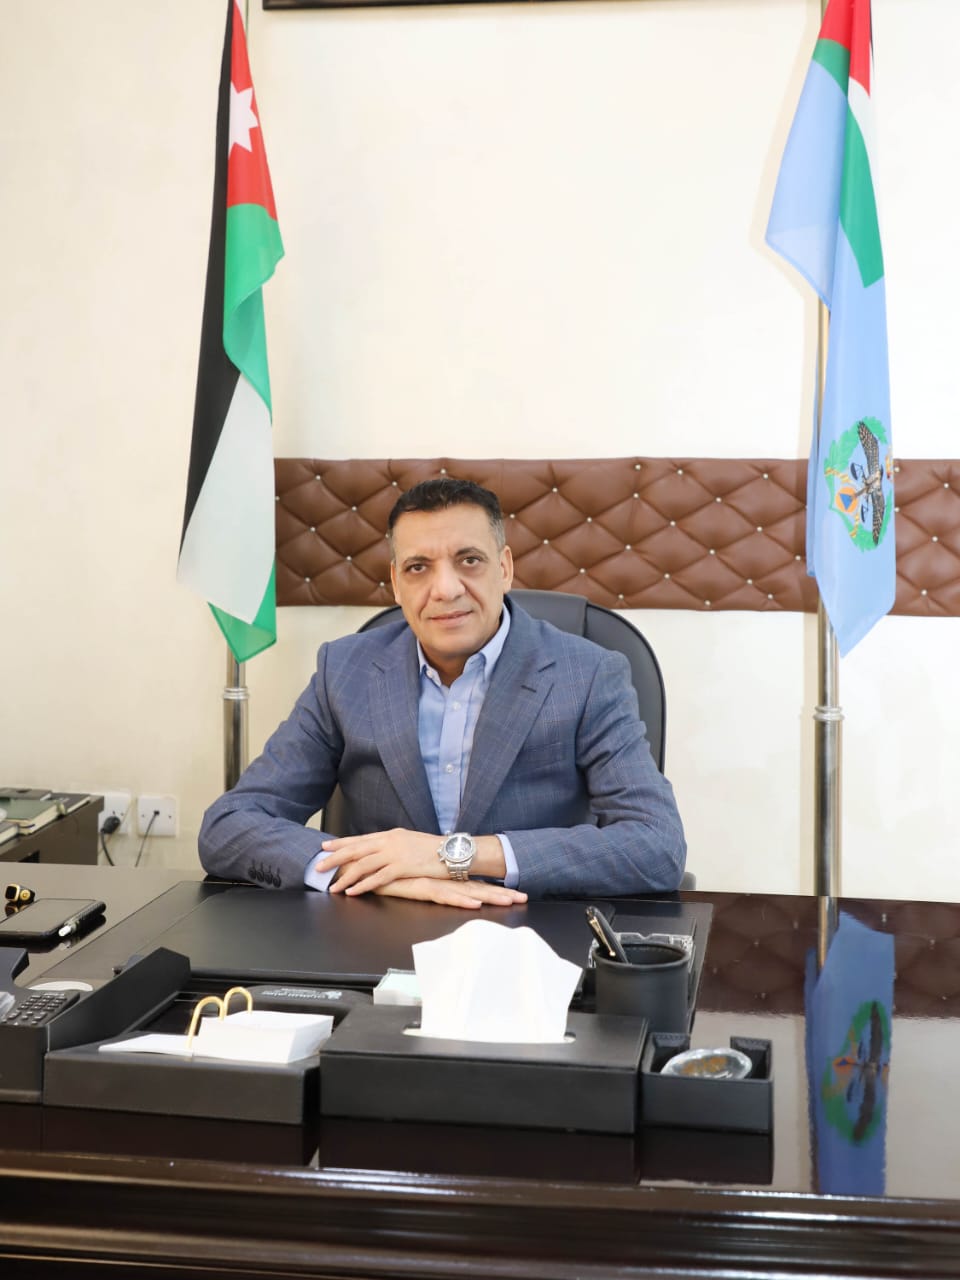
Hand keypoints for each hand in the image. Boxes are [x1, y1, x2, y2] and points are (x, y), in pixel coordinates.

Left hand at [317, 828, 444, 894]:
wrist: (452, 851)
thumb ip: (393, 845)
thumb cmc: (433, 849)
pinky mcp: (401, 867)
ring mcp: (394, 854)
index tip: (325, 846)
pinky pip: (377, 878)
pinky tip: (352, 891)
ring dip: (345, 876)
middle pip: (356, 850)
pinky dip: (362, 885)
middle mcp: (389, 842)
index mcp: (390, 834)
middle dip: (335, 858)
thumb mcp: (410, 841)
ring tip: (332, 886)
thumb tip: (380, 851)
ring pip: (363, 865)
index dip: (341, 843)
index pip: (360, 838)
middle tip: (318, 866)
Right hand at [373, 876, 526, 909]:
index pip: (473, 883)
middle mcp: (441, 878)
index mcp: (442, 877)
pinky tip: (474, 904)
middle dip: (501, 893)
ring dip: (489, 896)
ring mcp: (432, 882)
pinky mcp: (419, 887)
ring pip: (466, 891)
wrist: (363, 863)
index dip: (494, 887)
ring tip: (509, 900)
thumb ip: (424, 883)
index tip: (515, 892)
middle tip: (524, 897)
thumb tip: (440, 887)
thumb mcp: (410, 880)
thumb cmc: (386, 872)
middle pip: (477, 887)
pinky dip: (460, 900)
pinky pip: (444, 895)